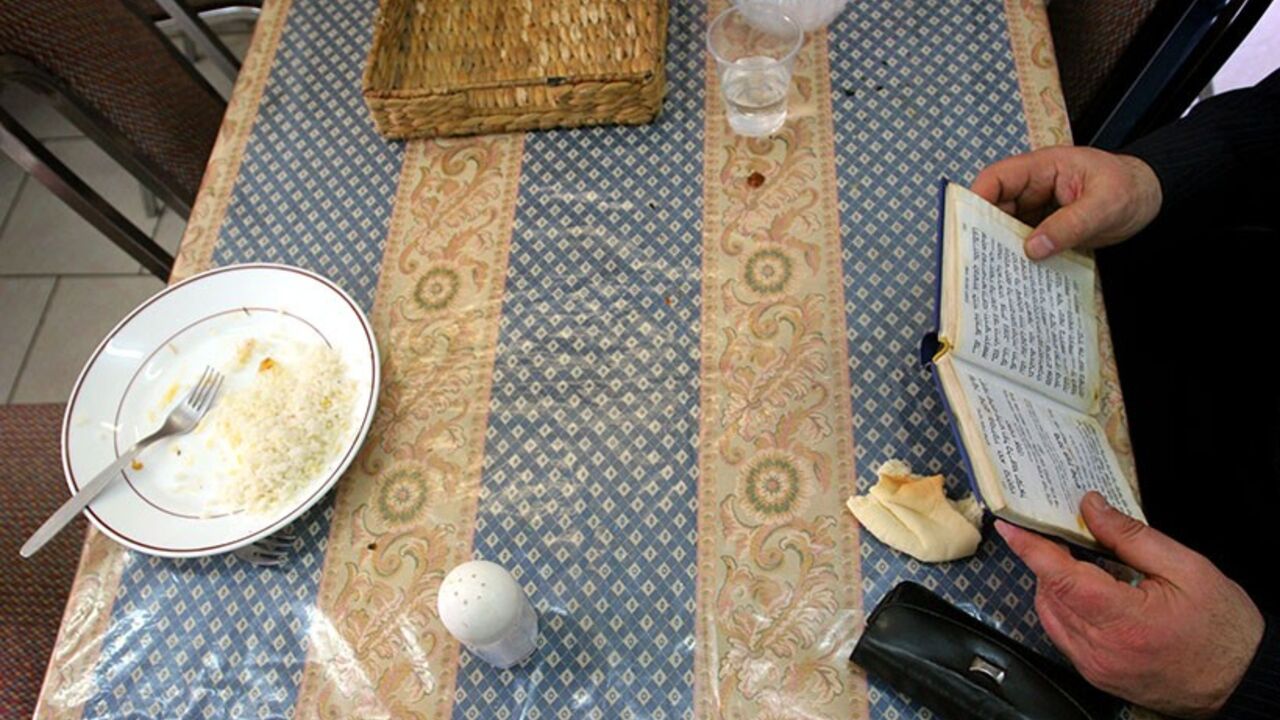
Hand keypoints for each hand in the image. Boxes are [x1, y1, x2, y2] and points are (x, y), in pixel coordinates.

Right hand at [971, 146, 1162, 259]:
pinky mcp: (1044, 227)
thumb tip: (1033, 248)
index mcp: (1044, 167)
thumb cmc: (1131, 189)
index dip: (976, 198)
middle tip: (978, 258)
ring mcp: (1038, 207)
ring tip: (994, 271)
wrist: (1151, 199)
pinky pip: (1023, 240)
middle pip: (994, 205)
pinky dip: (1017, 255)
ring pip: (1005, 226)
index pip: (998, 177)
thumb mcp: (1105, 206)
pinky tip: (1015, 273)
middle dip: (984, 229)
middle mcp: (1034, 186)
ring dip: (1000, 246)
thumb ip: (1070, 225)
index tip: (965, 225)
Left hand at [996, 492, 1263, 717]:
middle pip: (1049, 594)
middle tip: (1069, 538)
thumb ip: (1131, 536)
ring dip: (1057, 586)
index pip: (1060, 577)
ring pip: (1051, 615)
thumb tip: (1091, 507)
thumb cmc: (1223, 627)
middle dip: (1052, 561)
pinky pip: (1064, 635)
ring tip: (1091, 568)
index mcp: (1124, 620)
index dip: (1030, 548)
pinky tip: (1094, 596)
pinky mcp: (1097, 675)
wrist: (1243, 680)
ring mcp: (1096, 667)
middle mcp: (1102, 649)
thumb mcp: (1186, 568)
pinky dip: (1067, 610)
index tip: (1009, 526)